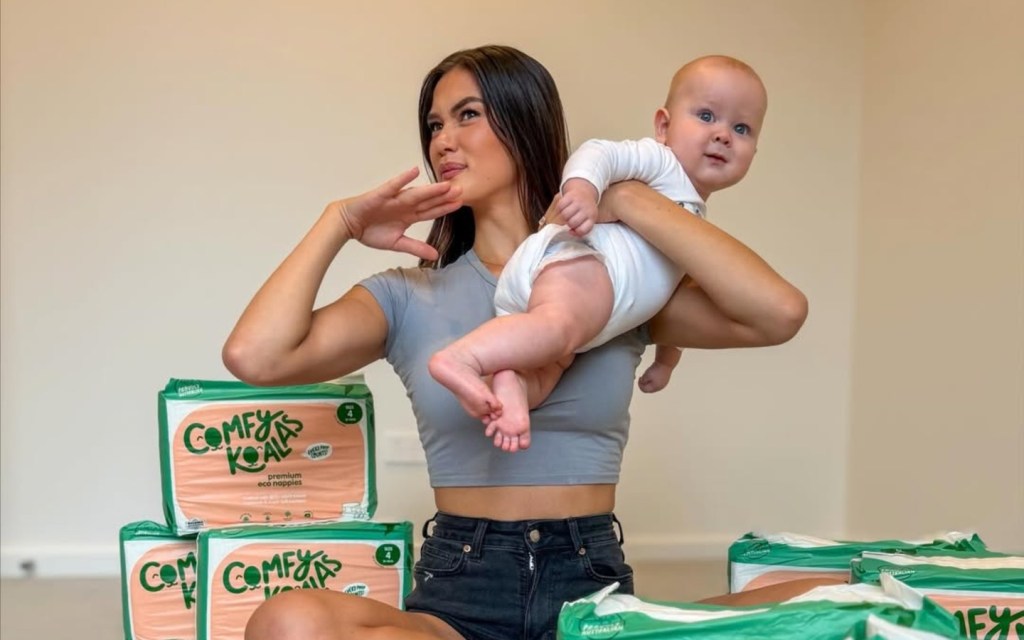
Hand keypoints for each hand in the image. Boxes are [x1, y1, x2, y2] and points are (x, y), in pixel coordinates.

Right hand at [332, 167, 461, 260]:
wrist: (348, 224)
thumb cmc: (370, 230)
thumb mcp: (397, 243)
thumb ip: (416, 248)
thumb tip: (436, 255)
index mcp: (409, 216)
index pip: (431, 211)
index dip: (445, 208)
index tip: (461, 203)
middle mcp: (404, 205)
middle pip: (427, 201)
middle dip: (444, 197)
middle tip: (462, 190)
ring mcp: (394, 199)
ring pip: (415, 194)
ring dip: (430, 189)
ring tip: (445, 185)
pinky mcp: (381, 195)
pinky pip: (393, 186)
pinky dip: (403, 179)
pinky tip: (414, 172)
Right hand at [541, 184, 620, 229]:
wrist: (585, 192)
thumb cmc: (585, 211)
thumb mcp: (588, 220)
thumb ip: (580, 230)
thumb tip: (570, 232)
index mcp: (592, 217)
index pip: (582, 230)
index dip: (575, 232)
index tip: (573, 229)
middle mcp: (586, 209)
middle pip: (572, 223)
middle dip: (569, 223)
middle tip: (569, 220)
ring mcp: (578, 201)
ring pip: (565, 215)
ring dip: (563, 216)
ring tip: (566, 215)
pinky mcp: (570, 196)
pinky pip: (560, 206)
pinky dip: (559, 208)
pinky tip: (563, 208)